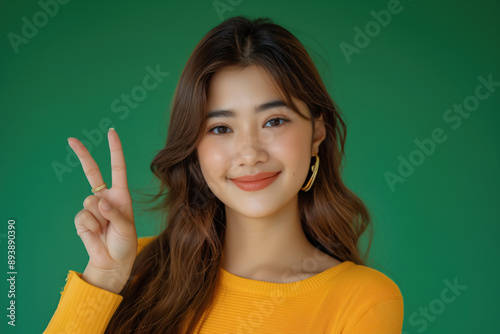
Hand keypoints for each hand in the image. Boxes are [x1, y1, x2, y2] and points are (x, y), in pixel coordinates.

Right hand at [68, 128, 137, 292]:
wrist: (113, 262)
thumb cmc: (125, 243)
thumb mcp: (126, 228)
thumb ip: (115, 214)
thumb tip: (100, 202)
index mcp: (120, 195)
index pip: (117, 168)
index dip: (115, 150)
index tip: (111, 133)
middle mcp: (105, 197)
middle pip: (92, 172)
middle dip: (82, 155)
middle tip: (71, 139)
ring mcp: (92, 208)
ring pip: (90, 203)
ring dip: (99, 219)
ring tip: (106, 230)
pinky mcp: (82, 220)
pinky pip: (83, 217)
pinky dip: (91, 227)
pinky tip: (97, 234)